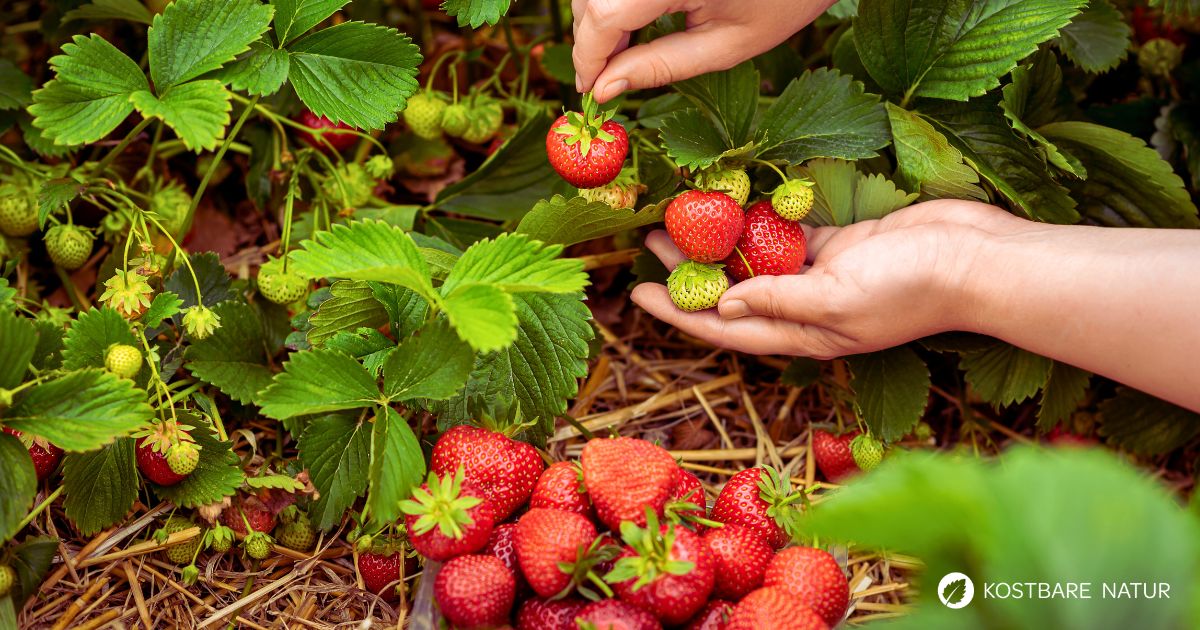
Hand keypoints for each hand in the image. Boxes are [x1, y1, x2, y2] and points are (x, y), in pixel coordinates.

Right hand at [572, 0, 836, 101]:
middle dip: (589, 39)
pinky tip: (632, 21)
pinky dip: (614, 0)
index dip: (588, 56)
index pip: (602, 15)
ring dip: (598, 16)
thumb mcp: (727, 45)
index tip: (589, 91)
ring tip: (621, 53)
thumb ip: (661, 66)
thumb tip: (605, 89)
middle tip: (603, 79)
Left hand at [631, 200, 1032, 357]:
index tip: (640, 294)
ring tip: (682, 219)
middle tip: (652, 245)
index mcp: (804, 334)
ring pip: (758, 261)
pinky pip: (789, 236)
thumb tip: (724, 305)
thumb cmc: (911, 287)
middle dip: (690, 273)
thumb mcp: (838, 299)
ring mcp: (824, 277)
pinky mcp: (842, 246)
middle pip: (733, 294)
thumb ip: (780, 301)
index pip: (726, 328)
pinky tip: (734, 204)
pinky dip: (763, 222)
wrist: (976, 258)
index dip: (680, 313)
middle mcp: (807, 310)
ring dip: (721, 244)